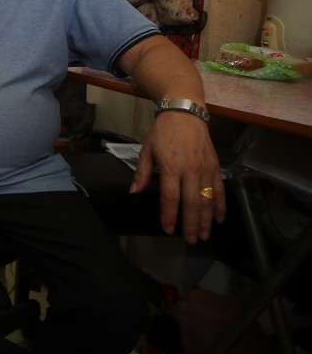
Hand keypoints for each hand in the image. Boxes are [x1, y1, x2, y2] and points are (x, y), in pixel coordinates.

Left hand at [131, 112, 225, 243]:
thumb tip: (134, 191)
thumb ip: (142, 173)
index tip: (168, 229)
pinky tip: (219, 218)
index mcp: (170, 167)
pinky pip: (219, 189)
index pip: (170, 198)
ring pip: (207, 199)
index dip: (169, 216)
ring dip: (207, 219)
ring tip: (205, 235)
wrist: (184, 112)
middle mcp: (190, 170)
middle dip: (192, 224)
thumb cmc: (162, 132)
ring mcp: (205, 168)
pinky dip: (220, 204)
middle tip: (192, 240)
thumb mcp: (146, 149)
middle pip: (192, 203)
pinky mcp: (215, 165)